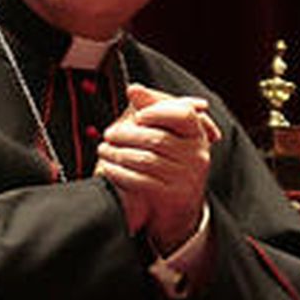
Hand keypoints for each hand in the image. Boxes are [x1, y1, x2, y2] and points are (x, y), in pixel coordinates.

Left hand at [94, 83, 220, 251]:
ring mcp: (186, 177)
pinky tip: (107, 168)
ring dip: (117, 153)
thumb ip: (150, 110)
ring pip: (145, 159)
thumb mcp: (165, 135)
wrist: (177, 211)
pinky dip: (119, 172)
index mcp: (196, 135)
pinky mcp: (172, 196)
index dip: (158, 112)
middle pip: (156, 138)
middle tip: (107, 133)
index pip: (184, 115)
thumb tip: (133, 88)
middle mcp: (197, 155)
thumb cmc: (166, 164)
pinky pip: (140, 180)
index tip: (138, 115)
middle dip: (126, 134)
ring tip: (102, 150)